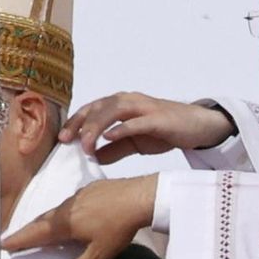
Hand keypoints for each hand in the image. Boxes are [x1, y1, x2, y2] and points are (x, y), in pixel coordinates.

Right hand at [3, 176, 156, 258]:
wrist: (139, 197)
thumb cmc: (117, 227)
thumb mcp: (100, 255)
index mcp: (63, 224)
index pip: (34, 234)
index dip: (18, 240)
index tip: (2, 244)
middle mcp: (66, 207)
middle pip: (41, 220)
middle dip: (28, 230)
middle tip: (17, 238)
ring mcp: (78, 195)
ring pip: (57, 211)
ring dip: (48, 221)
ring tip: (44, 229)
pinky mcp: (92, 189)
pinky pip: (72, 203)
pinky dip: (66, 213)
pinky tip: (75, 217)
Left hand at [58, 92, 233, 163]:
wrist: (197, 126)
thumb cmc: (165, 130)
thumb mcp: (135, 142)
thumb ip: (115, 148)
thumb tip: (94, 157)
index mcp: (121, 105)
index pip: (92, 110)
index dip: (75, 123)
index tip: (61, 139)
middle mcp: (129, 101)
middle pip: (98, 107)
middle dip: (80, 123)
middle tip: (66, 141)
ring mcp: (144, 108)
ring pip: (113, 111)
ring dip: (96, 126)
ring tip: (85, 144)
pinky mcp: (158, 118)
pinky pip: (137, 122)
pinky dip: (121, 128)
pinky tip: (109, 137)